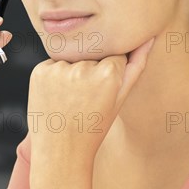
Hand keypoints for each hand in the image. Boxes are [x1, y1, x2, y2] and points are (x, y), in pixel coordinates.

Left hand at [27, 36, 155, 162]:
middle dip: (90, 71)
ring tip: (70, 100)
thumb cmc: (94, 127)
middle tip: (84, 99)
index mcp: (108, 73)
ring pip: (72, 58)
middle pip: (92, 55)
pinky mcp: (40, 71)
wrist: (61, 151)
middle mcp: (83, 68)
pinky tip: (56, 97)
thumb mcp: (121, 98)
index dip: (109, 74)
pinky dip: (54, 76)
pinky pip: (53, 63)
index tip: (102, 93)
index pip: (114, 55)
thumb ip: (137, 64)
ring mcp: (58, 69)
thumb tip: (149, 37)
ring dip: (72, 72)